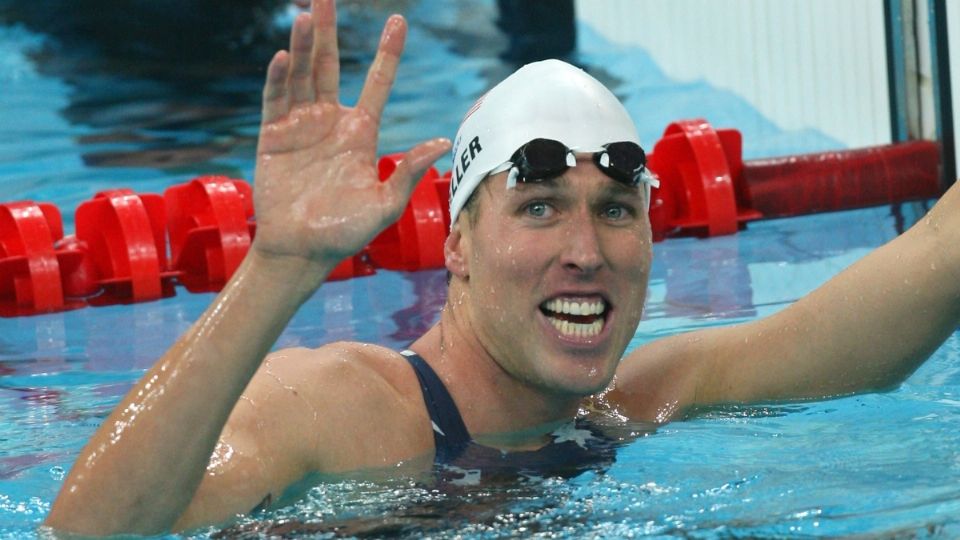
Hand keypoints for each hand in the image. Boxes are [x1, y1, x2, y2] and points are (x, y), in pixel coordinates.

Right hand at [251, 0, 449, 273]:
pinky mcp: (273, 136)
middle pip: (328, 65)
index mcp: (360, 133)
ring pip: (301, 75)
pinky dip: (278, 78)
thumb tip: (440, 142)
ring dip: (302, 46)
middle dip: (327, 31)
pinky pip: (275, 100)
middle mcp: (330, 121)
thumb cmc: (345, 233)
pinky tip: (283, 57)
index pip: (376, 83)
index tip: (398, 21)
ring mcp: (299, 126)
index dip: (386, 53)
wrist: (301, 250)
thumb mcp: (384, 205)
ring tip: (304, 15)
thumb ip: (407, 173)